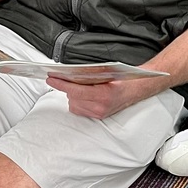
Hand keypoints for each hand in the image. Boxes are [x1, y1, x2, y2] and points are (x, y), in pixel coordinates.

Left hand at [45, 75, 166, 119]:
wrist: (136, 89)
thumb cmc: (123, 78)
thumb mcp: (107, 71)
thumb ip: (89, 73)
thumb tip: (71, 72)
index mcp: (103, 95)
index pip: (76, 90)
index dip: (61, 84)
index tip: (51, 78)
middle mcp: (100, 107)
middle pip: (72, 97)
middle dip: (68, 87)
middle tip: (66, 77)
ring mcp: (99, 113)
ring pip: (74, 104)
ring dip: (73, 95)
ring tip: (80, 86)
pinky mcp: (98, 116)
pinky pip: (79, 109)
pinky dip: (77, 101)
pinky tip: (83, 95)